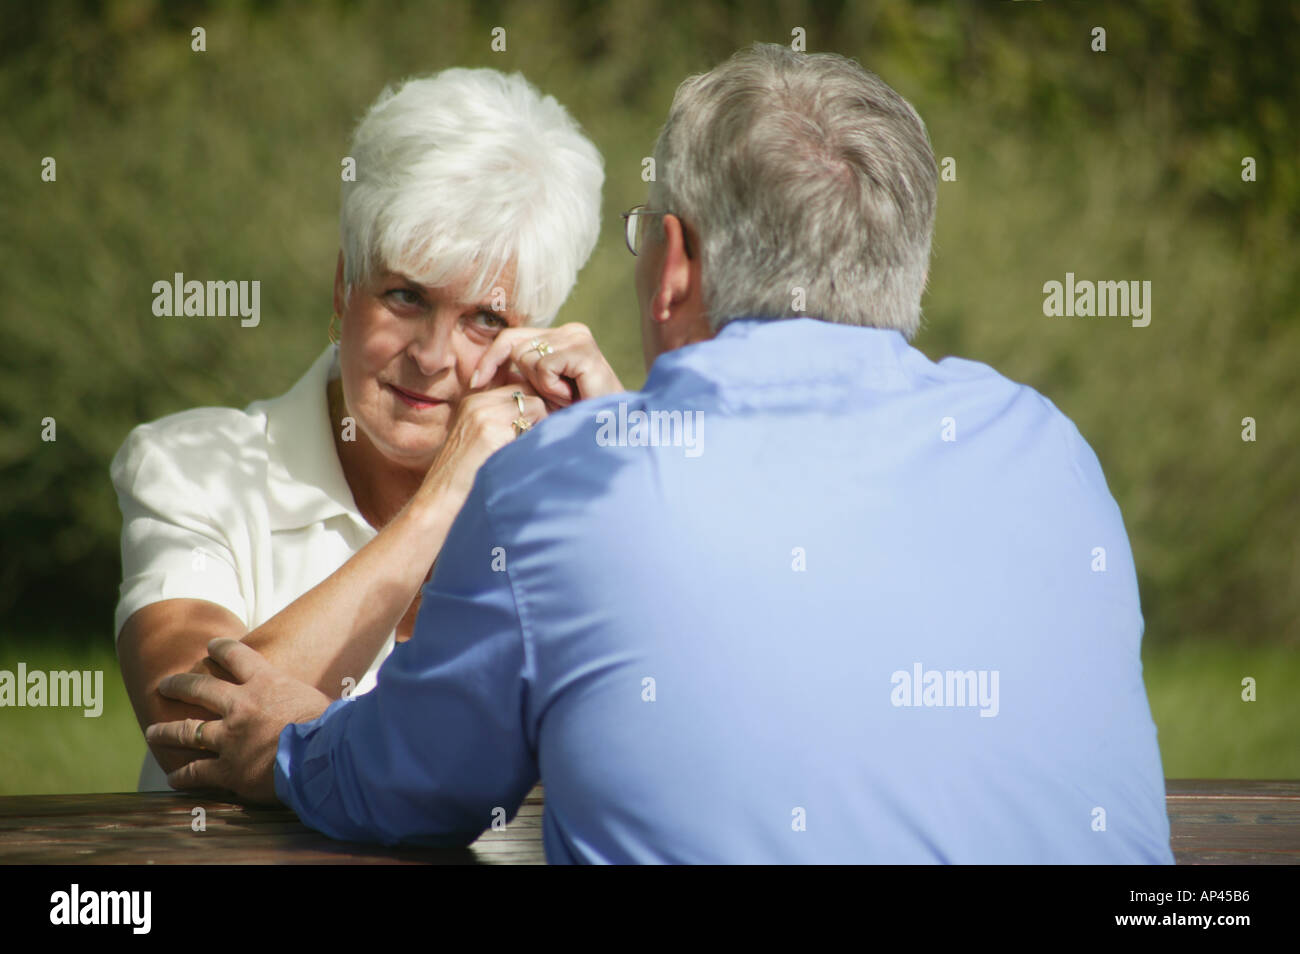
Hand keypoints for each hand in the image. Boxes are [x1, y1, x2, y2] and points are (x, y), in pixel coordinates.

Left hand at [146, 638, 331, 803]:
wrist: (321, 755)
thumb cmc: (330, 726)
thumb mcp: (317, 700)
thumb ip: (304, 700)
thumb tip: (326, 704)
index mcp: (266, 683)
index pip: (238, 656)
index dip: (222, 648)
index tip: (211, 645)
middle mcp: (241, 705)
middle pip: (200, 689)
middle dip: (179, 685)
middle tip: (164, 684)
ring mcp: (230, 737)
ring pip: (188, 731)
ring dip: (166, 732)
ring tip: (152, 732)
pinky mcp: (228, 768)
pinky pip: (197, 772)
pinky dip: (183, 776)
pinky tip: (173, 778)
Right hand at [415, 382, 549, 508]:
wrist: (438, 501)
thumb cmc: (462, 478)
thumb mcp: (477, 439)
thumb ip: (500, 420)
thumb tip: (538, 413)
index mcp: (473, 401)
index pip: (519, 385)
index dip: (535, 404)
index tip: (541, 425)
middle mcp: (477, 403)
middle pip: (529, 391)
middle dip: (543, 411)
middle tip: (543, 437)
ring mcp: (483, 415)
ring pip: (536, 404)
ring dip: (543, 425)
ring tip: (535, 449)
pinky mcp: (490, 433)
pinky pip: (533, 425)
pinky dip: (538, 440)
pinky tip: (530, 458)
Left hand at [470, 323, 622, 409]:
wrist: (610, 434)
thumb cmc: (575, 418)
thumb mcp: (540, 394)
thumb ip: (517, 377)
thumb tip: (476, 374)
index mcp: (559, 337)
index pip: (511, 337)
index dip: (490, 359)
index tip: (475, 384)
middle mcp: (570, 331)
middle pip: (515, 345)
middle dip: (523, 378)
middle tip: (553, 397)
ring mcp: (578, 337)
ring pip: (527, 357)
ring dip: (541, 386)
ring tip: (566, 398)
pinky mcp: (584, 350)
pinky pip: (544, 366)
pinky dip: (551, 388)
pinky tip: (572, 396)